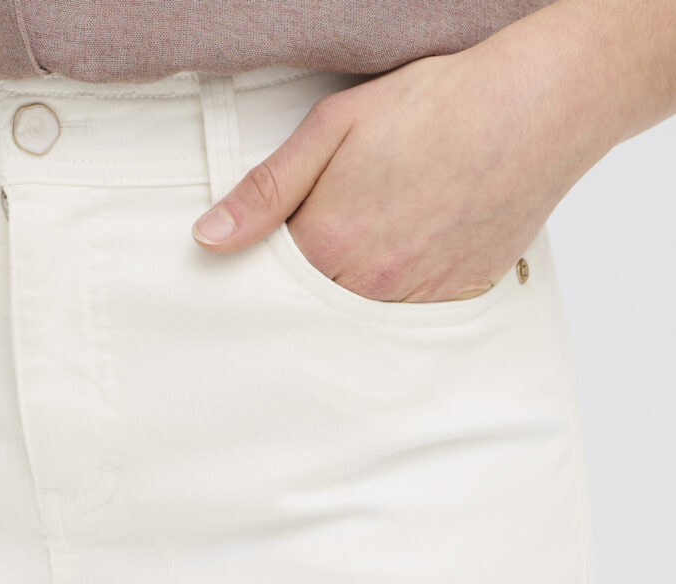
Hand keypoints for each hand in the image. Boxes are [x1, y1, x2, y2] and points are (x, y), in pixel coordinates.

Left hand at [191, 13, 614, 304]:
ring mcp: (416, 298)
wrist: (534, 108)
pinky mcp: (455, 300)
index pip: (273, 283)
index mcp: (328, 244)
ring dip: (361, 288)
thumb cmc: (437, 107)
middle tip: (345, 231)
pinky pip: (413, 315)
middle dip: (316, 281)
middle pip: (317, 307)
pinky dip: (405, 291)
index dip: (273, 264)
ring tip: (385, 232)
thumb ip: (266, 190)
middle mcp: (369, 285)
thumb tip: (210, 237)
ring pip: (365, 315)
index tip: (281, 250)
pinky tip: (417, 245)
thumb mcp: (333, 128)